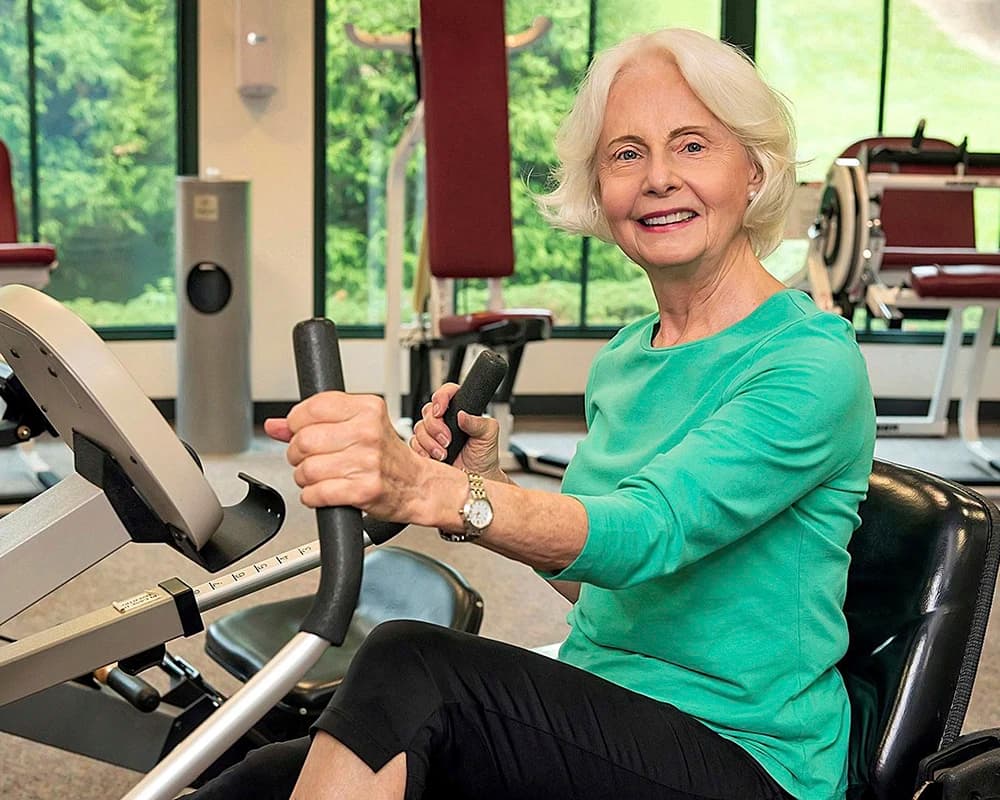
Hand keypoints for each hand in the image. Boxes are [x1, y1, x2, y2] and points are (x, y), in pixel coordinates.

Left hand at [264, 392, 424, 519]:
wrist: (417, 485)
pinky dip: (312, 496)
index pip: (312, 408)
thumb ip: (314, 422)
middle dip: (297, 454)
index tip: (300, 432)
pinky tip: (323, 492)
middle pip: (304, 440)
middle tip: (309, 459)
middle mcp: (368, 432)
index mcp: (367, 409)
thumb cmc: (386, 456)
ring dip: (304, 478)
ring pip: (307, 469)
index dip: (296, 423)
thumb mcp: (357, 427)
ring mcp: (367, 462)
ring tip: (318, 477)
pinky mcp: (364, 490)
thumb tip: (274, 425)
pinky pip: (316, 493)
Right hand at [410, 383, 503, 479]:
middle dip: (436, 427)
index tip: (440, 410)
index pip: (447, 393)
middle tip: (447, 440)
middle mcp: (444, 420)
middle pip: (428, 411)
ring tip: (444, 453)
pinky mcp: (424, 448)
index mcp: (460, 410)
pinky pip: (414, 444)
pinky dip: (422, 451)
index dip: (441, 398)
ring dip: (430, 442)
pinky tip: (434, 457)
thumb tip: (462, 415)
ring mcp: (432, 434)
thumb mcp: (488, 434)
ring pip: (419, 428)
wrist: (476, 479)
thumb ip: (478, 422)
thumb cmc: (484, 456)